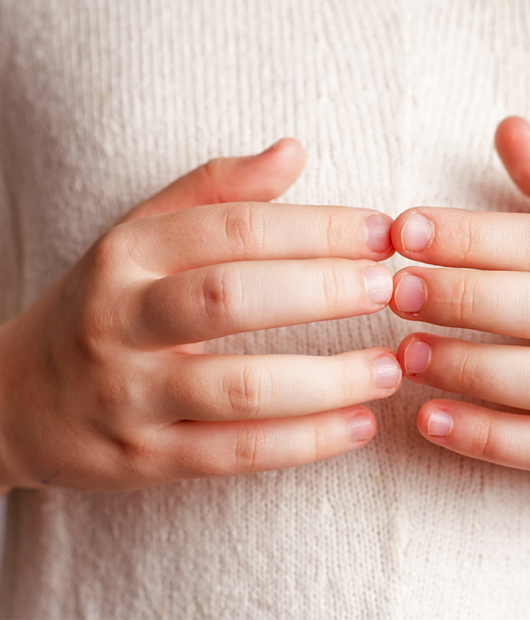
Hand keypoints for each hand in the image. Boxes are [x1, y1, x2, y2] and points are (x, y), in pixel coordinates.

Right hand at [0, 139, 401, 491]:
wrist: (17, 400)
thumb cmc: (102, 307)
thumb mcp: (140, 236)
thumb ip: (215, 190)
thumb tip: (293, 151)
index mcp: (128, 254)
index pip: (233, 228)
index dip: (316, 227)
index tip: (380, 232)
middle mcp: (123, 320)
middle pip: (233, 297)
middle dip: (324, 291)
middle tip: (390, 289)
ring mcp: (132, 395)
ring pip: (241, 386)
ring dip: (329, 378)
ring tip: (392, 366)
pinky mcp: (148, 459)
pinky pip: (237, 452)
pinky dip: (307, 442)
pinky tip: (360, 425)